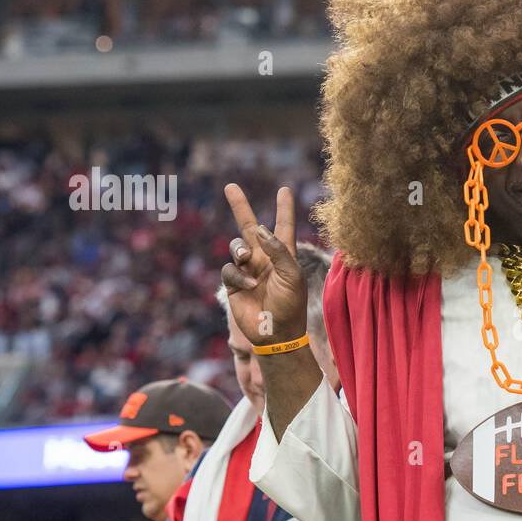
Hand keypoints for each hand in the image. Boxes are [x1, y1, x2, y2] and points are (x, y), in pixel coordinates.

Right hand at [222, 184, 307, 345]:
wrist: (276, 333)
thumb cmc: (291, 305)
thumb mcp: (292, 274)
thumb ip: (278, 250)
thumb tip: (261, 230)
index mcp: (284, 255)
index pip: (283, 226)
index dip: (284, 208)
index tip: (284, 190)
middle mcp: (264, 259)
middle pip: (250, 227)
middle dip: (240, 207)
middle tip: (230, 186)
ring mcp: (248, 270)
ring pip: (235, 247)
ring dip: (239, 250)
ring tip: (247, 260)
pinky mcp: (234, 284)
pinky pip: (229, 270)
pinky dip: (238, 275)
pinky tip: (250, 285)